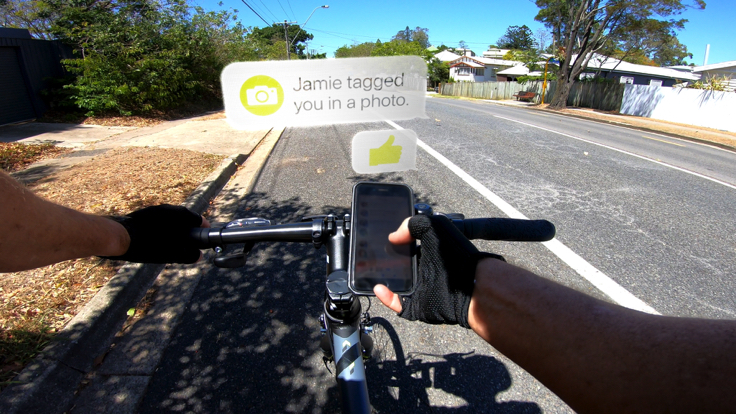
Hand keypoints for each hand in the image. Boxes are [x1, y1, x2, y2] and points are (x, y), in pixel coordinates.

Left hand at [101, 204, 208, 263]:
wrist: (117, 237)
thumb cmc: (147, 244)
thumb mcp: (171, 253)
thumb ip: (187, 254)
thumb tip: (198, 256)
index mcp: (178, 214)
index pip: (197, 219)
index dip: (203, 229)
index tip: (205, 237)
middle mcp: (167, 208)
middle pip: (184, 218)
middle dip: (188, 230)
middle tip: (189, 243)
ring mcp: (153, 210)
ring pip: (170, 220)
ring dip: (175, 230)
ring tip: (173, 244)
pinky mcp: (142, 215)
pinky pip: (159, 221)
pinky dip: (162, 230)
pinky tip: (157, 242)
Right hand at [374, 215, 502, 327]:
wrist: (470, 286)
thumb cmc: (454, 255)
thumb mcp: (434, 227)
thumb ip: (412, 224)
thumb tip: (393, 237)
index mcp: (427, 251)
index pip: (406, 245)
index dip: (394, 241)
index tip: (380, 238)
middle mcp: (423, 269)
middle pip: (398, 265)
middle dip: (383, 261)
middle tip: (369, 256)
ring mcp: (420, 289)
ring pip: (394, 285)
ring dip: (382, 279)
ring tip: (369, 271)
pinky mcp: (417, 306)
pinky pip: (397, 304)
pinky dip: (386, 299)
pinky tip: (378, 289)